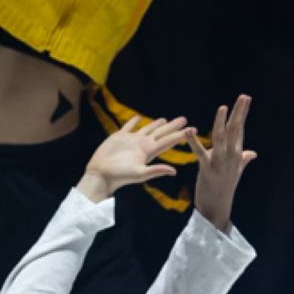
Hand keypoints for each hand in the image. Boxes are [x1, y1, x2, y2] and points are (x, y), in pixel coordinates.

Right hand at [77, 115, 192, 203]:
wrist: (100, 174)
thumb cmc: (119, 176)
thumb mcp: (139, 174)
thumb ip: (156, 170)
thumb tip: (174, 172)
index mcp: (148, 151)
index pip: (168, 140)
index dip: (180, 135)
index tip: (192, 129)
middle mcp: (142, 144)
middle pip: (161, 133)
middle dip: (173, 126)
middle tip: (184, 119)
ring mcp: (130, 140)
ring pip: (147, 129)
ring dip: (156, 124)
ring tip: (165, 120)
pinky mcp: (118, 137)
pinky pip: (128, 127)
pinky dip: (133, 122)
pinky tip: (138, 118)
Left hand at [189, 95, 256, 232]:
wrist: (217, 208)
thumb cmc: (225, 188)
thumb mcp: (236, 172)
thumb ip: (243, 159)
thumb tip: (253, 153)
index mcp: (236, 154)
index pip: (240, 129)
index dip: (241, 113)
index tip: (245, 99)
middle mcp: (231, 156)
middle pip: (235, 130)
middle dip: (239, 113)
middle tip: (243, 97)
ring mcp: (220, 163)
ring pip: (221, 139)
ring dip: (220, 123)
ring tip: (222, 108)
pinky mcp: (207, 169)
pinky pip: (200, 153)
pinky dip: (193, 142)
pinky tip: (188, 131)